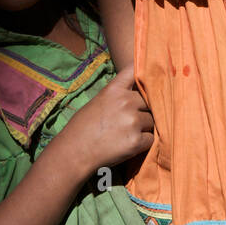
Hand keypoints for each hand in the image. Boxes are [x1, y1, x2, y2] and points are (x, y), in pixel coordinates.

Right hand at [50, 65, 153, 180]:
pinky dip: (143, 143)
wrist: (73, 154)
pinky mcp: (136, 141)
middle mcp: (126, 102)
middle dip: (144, 110)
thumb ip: (118, 96)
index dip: (144, 70)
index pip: (135, 70)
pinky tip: (128, 145)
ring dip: (145, 127)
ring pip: (152, 121)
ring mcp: (132, 121)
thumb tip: (139, 95)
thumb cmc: (81, 129)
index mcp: (114, 90)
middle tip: (130, 121)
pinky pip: (151, 138)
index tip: (149, 73)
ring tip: (126, 134)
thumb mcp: (98, 102)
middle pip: (150, 102)